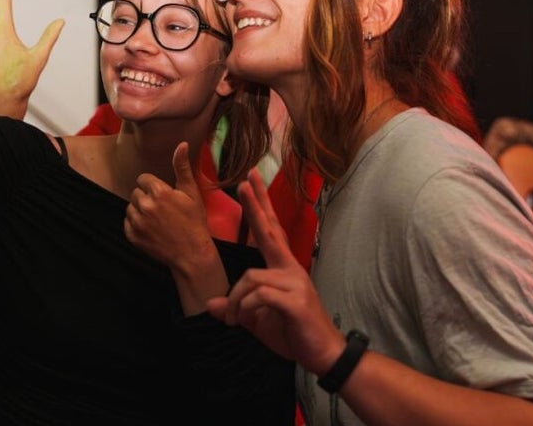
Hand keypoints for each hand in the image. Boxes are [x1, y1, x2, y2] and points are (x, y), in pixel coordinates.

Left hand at [124, 142, 214, 270]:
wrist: (191, 253)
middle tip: (162, 210)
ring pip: (130, 208)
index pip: (143, 179)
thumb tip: (182, 144)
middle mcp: (146, 206)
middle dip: (146, 198)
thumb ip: (182, 167)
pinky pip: (127, 223)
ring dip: (140, 211)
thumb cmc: (194, 221)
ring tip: (157, 220)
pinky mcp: (133, 237)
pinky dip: (135, 225)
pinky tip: (150, 229)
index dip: (154, 186)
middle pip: (136, 193)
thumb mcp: (191, 192)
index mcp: (159, 192)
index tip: (164, 196)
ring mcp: (138, 223)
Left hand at [206, 173, 345, 375]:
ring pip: (250, 277)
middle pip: (270, 231)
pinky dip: (246, 308)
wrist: (322, 354)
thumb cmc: (293, 333)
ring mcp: (295, 283)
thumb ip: (236, 309)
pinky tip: (247, 319)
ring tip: (232, 321)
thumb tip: (210, 305)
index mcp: (282, 269)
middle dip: (257, 204)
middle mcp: (290, 269)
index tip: (250, 181)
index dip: (260, 207)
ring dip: (235, 300)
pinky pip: (260, 295)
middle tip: (246, 179)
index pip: (269, 231)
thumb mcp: (256, 320)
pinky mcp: (295, 301)